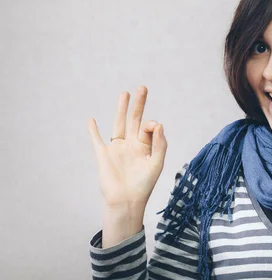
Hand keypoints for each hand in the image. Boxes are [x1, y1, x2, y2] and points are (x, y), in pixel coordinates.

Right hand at [87, 85, 167, 210]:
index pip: (148, 128)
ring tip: (124, 94)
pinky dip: (93, 130)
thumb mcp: (157, 163)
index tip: (153, 126)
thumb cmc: (144, 185)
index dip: (151, 124)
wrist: (126, 202)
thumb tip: (159, 124)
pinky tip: (92, 120)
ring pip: (118, 124)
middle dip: (138, 104)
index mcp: (145, 146)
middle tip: (142, 88)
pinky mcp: (103, 155)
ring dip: (121, 109)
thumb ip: (160, 144)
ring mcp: (117, 149)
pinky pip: (97, 140)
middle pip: (134, 119)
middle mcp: (131, 145)